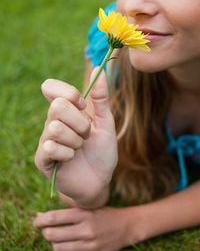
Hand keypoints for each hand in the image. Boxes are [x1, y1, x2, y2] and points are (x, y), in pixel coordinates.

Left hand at [34, 206, 132, 250]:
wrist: (125, 226)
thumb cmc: (102, 214)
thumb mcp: (86, 207)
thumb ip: (65, 212)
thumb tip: (39, 216)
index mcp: (84, 214)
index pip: (54, 218)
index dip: (40, 220)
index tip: (36, 221)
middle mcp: (86, 229)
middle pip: (52, 234)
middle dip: (46, 232)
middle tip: (49, 230)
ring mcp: (89, 245)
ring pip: (57, 248)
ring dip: (55, 243)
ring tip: (60, 238)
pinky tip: (68, 247)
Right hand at [35, 68, 117, 202]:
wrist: (100, 180)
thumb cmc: (102, 151)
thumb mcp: (106, 123)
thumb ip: (101, 98)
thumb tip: (99, 70)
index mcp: (66, 110)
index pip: (50, 87)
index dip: (69, 93)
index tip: (83, 105)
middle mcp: (52, 122)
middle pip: (57, 107)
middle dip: (80, 123)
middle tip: (86, 134)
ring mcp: (45, 140)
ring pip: (55, 128)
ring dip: (76, 140)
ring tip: (80, 148)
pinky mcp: (42, 159)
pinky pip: (50, 147)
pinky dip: (68, 154)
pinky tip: (71, 159)